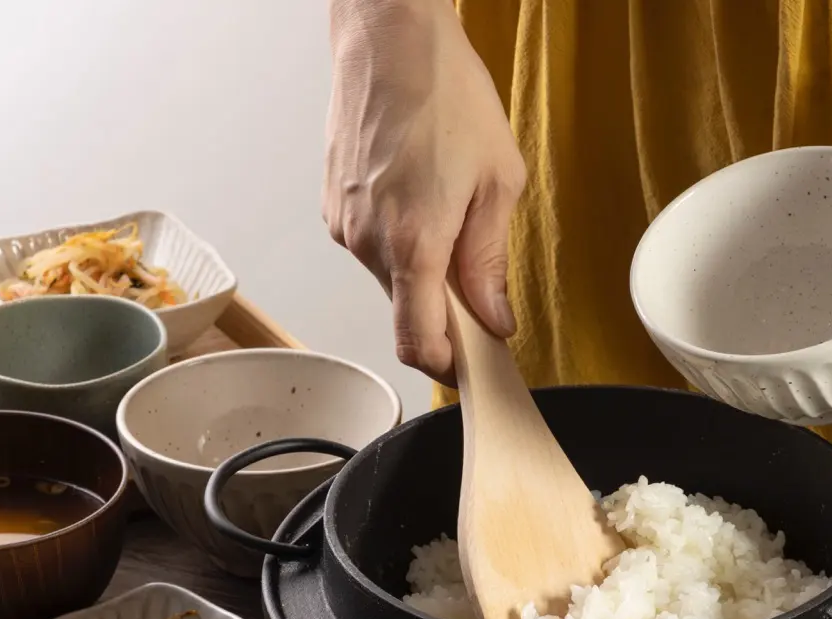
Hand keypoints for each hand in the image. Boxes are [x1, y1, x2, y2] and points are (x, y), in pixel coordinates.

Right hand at [323, 0, 525, 382]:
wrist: (389, 38)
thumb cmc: (446, 95)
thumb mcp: (498, 182)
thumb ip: (490, 261)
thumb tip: (494, 317)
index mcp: (412, 243)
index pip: (417, 342)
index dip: (448, 365)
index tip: (473, 367)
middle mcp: (367, 241)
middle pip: (408, 310)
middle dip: (445, 305)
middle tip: (479, 269)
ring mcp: (344, 223)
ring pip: (390, 276)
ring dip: (423, 265)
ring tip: (449, 206)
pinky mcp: (333, 204)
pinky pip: (373, 245)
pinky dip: (400, 237)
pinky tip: (420, 190)